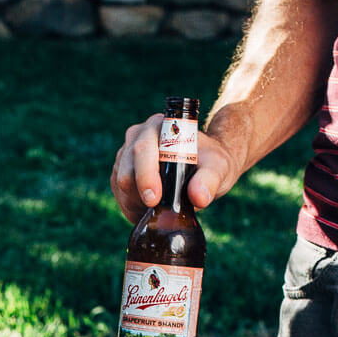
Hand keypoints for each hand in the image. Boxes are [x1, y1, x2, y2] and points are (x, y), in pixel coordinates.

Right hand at [111, 113, 240, 223]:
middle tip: (155, 210)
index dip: (145, 175)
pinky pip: (119, 193)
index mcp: (160, 127)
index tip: (154, 199)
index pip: (143, 149)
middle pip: (126, 168)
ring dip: (135, 202)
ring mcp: (126, 154)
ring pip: (120, 183)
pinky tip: (148, 209)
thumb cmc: (211, 162)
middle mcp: (138, 137)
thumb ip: (210, 179)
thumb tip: (198, 197)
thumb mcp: (218, 168)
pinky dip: (131, 206)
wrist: (205, 166)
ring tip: (157, 209)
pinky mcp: (121, 172)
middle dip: (138, 194)